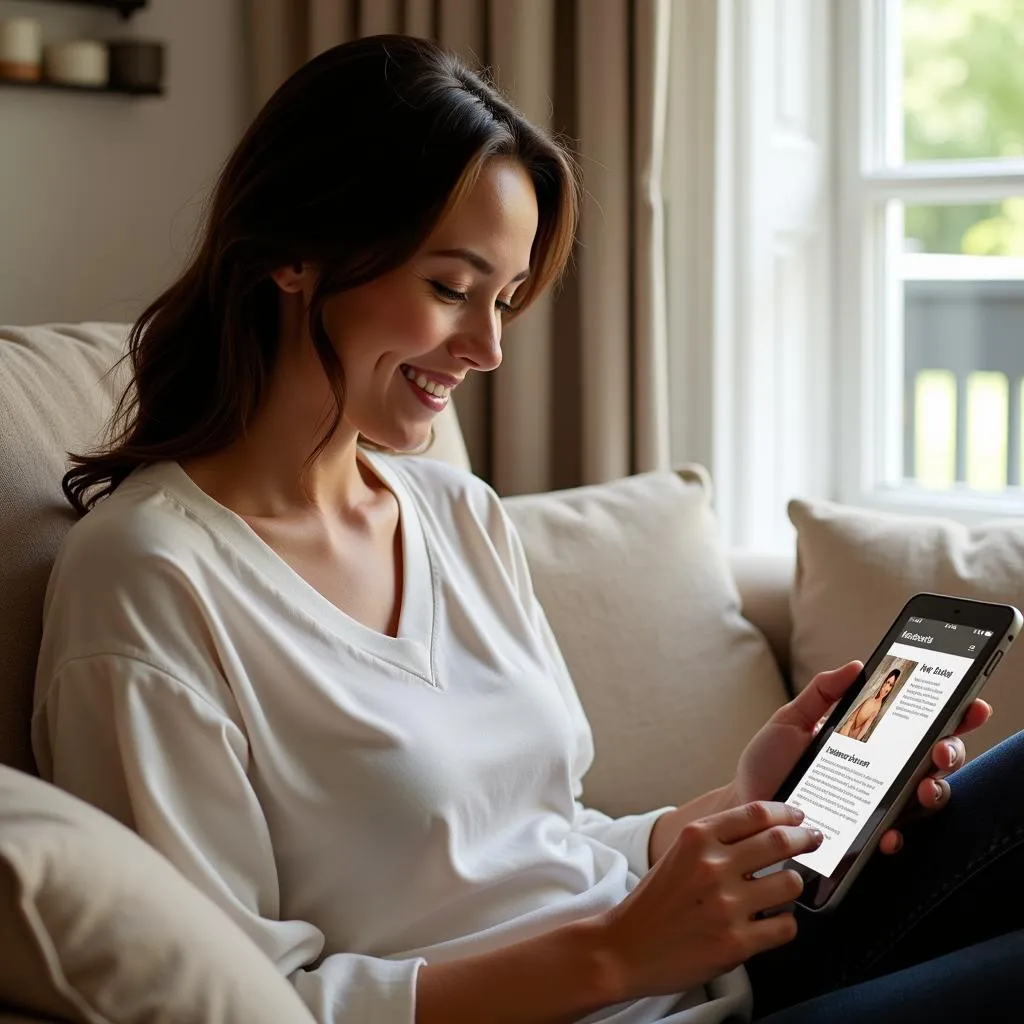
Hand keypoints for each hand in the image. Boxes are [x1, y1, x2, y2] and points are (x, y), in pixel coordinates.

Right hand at [597, 802, 820, 1000]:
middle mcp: (712, 866)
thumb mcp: (678, 853)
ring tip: (784, 887)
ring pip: (791, 883)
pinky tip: (772, 920)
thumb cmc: (656, 900)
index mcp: (697, 838)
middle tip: (814, 840)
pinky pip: (785, 926)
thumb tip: (765, 824)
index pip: (757, 813)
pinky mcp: (736, 944)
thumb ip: (716, 838)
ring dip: (793, 883)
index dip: (786, 812)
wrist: (625, 947)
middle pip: (780, 841)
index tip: (799, 817)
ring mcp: (725, 906)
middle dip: (806, 838)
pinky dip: (785, 922)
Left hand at [728, 660, 992, 854]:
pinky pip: (890, 836)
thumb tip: (856, 665)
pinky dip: (894, 835)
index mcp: (870, 740)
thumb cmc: (769, 762)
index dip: (954, 716)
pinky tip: (889, 832)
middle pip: (933, 761)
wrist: (746, 806)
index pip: (920, 726)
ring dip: (933, 792)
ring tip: (925, 788)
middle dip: (949, 752)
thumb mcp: (791, 720)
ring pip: (923, 800)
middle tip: (941, 749)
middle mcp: (882, 773)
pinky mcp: (862, 835)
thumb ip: (821, 693)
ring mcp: (876, 805)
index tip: (972, 705)